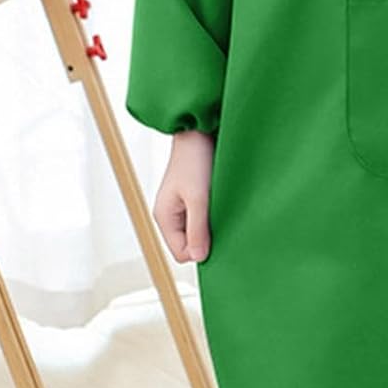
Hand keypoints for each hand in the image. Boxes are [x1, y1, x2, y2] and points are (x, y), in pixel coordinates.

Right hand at [153, 129, 214, 262]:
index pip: (182, 253)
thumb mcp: (198, 197)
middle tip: (222, 221)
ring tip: (222, 209)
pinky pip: (203, 217)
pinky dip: (214, 214)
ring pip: (198, 231)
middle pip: (190, 244)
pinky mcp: (193, 197)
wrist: (199, 130)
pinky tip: (222, 203)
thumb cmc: (195, 159)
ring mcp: (181, 206)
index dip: (201, 250)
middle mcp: (171, 215)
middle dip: (207, 238)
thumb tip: (199, 257)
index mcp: (165, 217)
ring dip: (212, 225)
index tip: (218, 235)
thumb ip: (197, 229)